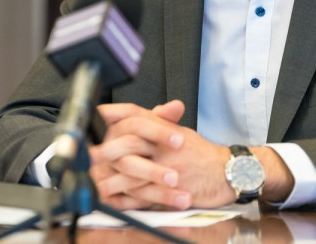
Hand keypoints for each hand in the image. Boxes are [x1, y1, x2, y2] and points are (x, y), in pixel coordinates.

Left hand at [89, 100, 296, 209]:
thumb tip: (131, 116)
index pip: (135, 114)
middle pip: (130, 142)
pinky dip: (125, 199)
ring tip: (93, 182)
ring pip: (133, 172)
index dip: (112, 115)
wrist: (229, 172)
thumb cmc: (202, 154)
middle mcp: (165, 145)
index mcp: (164, 128)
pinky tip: (111, 200)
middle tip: (86, 155)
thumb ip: (157, 124)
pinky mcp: (172, 190)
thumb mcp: (179, 132)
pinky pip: (144, 196)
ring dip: (110, 178)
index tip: (92, 120)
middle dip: (105, 150)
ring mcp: (168, 168)